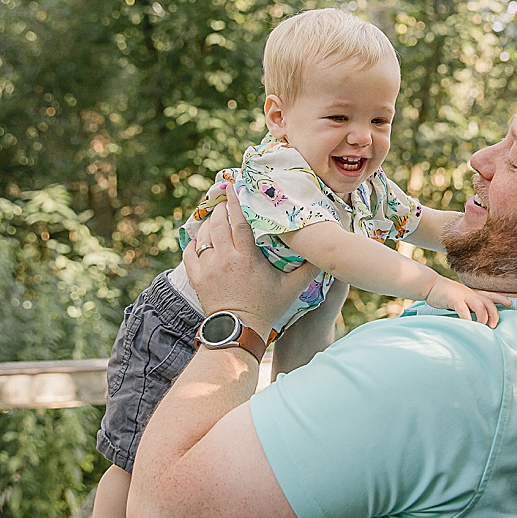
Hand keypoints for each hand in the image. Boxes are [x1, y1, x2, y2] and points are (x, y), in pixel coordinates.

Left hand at [185, 185, 314, 340]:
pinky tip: (199, 238)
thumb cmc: (267, 309)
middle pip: (218, 223)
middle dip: (221, 209)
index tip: (233, 186)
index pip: (239, 221)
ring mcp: (208, 268)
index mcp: (247, 256)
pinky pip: (190, 252)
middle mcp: (225, 258)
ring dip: (208, 223)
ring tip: (215, 216)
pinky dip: (194, 242)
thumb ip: (308, 269)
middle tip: (226, 200)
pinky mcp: (197, 278)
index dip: (236, 201)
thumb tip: (325, 254)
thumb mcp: (292, 288)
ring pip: (204, 235)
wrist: (239, 331)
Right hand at [424, 276, 510, 326]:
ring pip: (480, 305)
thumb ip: (468, 306)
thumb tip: (475, 318)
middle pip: (488, 302)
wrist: (431, 285)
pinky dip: (467, 319)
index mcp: (473, 294)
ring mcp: (463, 296)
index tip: (510, 304)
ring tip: (482, 327)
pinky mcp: (454, 299)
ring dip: (483, 317)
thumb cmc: (445, 295)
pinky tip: (468, 325)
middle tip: (493, 326)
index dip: (501, 299)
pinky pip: (463, 310)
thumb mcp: (460, 298)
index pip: (490, 295)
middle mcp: (471, 294)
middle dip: (494, 314)